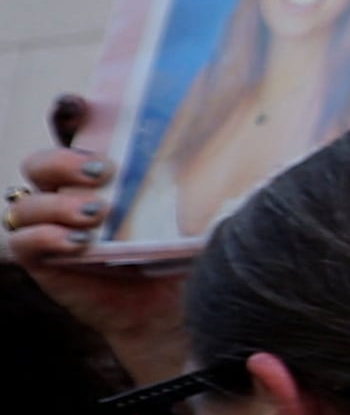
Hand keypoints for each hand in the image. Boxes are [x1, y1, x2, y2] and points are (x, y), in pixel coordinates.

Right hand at [9, 109, 184, 376]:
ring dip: (57, 203)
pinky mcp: (43, 261)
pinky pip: (21, 241)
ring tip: (97, 213)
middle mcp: (68, 194)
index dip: (69, 112)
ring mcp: (51, 227)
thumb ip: (203, 176)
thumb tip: (261, 141)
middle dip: (63, 161)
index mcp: (101, 172)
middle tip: (104, 171)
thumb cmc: (186, 251)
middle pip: (41, 162)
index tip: (79, 105)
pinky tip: (79, 242)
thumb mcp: (197, 208)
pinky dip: (45, 237)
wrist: (177, 309)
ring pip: (27, 201)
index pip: (74, 132)